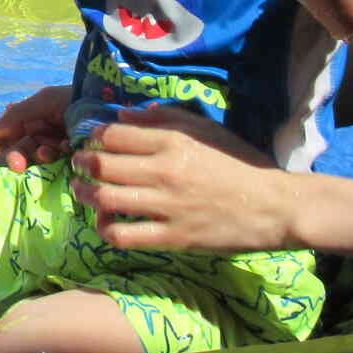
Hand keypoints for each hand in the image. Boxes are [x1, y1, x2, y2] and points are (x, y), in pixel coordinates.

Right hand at [0, 84, 72, 172]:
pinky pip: (56, 163)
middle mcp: (40, 133)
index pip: (3, 136)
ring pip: (36, 158)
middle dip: (15, 157)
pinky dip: (57, 157)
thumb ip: (17, 115)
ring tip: (49, 150)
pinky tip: (65, 148)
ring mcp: (56, 146)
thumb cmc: (75, 97)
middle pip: (18, 150)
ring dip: (38, 156)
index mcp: (30, 118)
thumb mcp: (44, 101)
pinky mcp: (72, 157)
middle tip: (16, 166)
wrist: (110, 103)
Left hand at [69, 105, 291, 253]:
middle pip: (103, 165)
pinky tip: (104, 223)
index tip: (91, 140)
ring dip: (85, 194)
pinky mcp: (172, 237)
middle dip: (82, 163)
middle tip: (78, 164)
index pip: (114, 135)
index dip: (95, 136)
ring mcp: (167, 206)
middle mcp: (165, 171)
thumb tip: (124, 115)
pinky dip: (106, 229)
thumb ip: (164, 119)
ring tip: (82, 191)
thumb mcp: (206, 130)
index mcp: (173, 141)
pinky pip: (124, 235)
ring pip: (106, 199)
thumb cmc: (239, 163)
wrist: (273, 206)